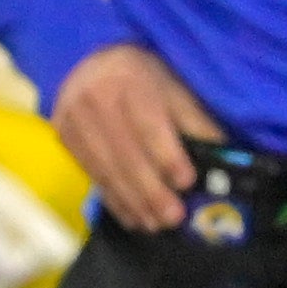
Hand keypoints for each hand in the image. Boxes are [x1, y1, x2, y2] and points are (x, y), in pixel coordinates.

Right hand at [51, 44, 220, 231]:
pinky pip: (92, 176)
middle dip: (150, 191)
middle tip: (173, 218)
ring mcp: (75, 122)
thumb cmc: (143, 76)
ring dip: (132, 203)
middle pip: (125, 155)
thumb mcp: (173, 86)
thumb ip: (194, 119)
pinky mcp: (64, 139)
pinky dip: (113, 200)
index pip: (149, 126)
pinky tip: (132, 217)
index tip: (186, 182)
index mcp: (130, 83)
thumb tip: (221, 152)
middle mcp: (96, 103)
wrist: (90, 62)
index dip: (167, 156)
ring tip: (155, 225)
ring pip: (107, 170)